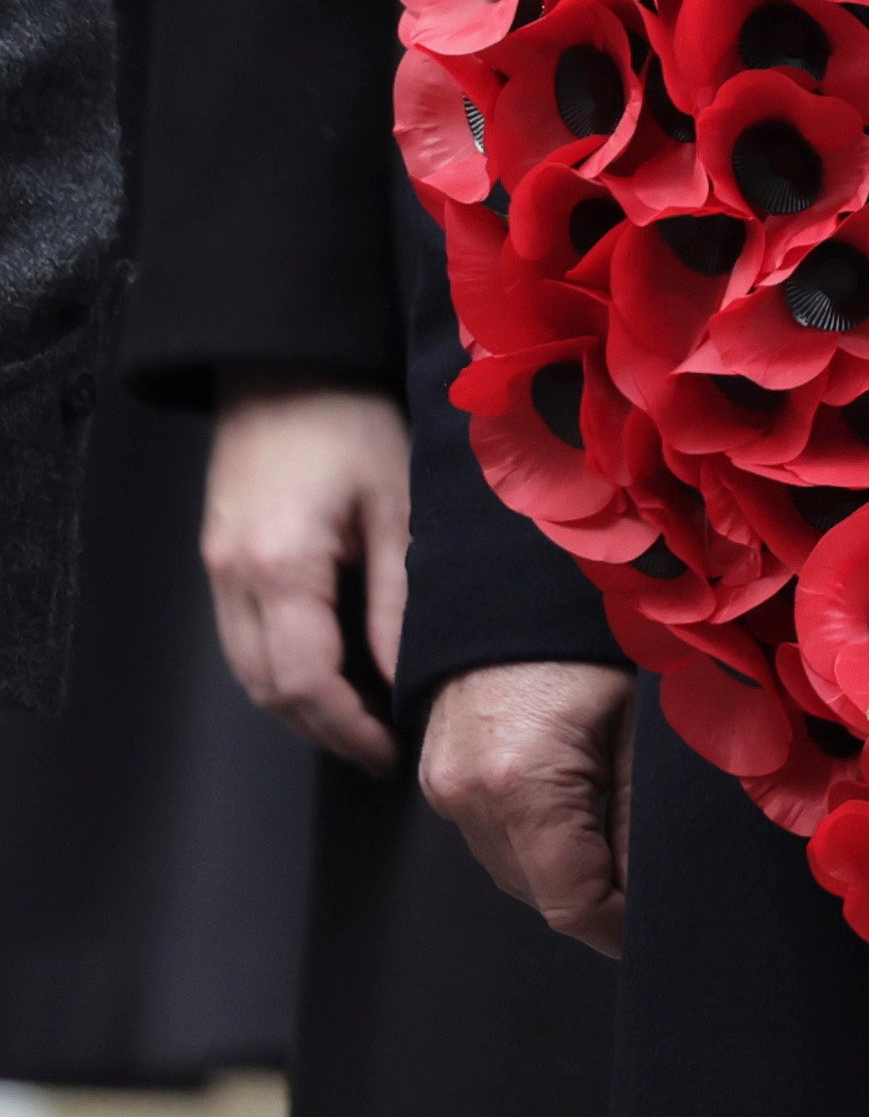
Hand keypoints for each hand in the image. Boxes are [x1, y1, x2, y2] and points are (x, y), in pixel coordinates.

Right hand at [198, 378, 409, 770]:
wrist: (284, 365)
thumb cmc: (353, 421)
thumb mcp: (397, 508)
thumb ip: (397, 600)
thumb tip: (405, 679)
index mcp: (281, 567)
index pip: (305, 683)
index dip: (349, 729)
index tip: (392, 752)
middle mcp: (233, 580)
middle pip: (267, 691)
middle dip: (325, 729)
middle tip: (383, 747)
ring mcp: (215, 572)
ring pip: (247, 672)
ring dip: (300, 706)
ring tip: (363, 717)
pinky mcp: (216, 560)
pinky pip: (241, 640)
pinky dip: (281, 669)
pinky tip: (330, 669)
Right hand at [423, 659, 635, 953]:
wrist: (519, 580)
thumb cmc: (595, 635)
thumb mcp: (647, 719)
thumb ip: (648, 812)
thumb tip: (657, 889)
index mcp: (519, 782)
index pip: (571, 902)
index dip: (621, 928)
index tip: (662, 927)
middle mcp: (466, 795)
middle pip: (540, 893)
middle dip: (602, 897)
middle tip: (658, 881)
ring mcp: (444, 787)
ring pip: (516, 869)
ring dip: (570, 870)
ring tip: (627, 842)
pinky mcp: (440, 775)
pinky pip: (496, 836)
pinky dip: (541, 840)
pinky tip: (587, 811)